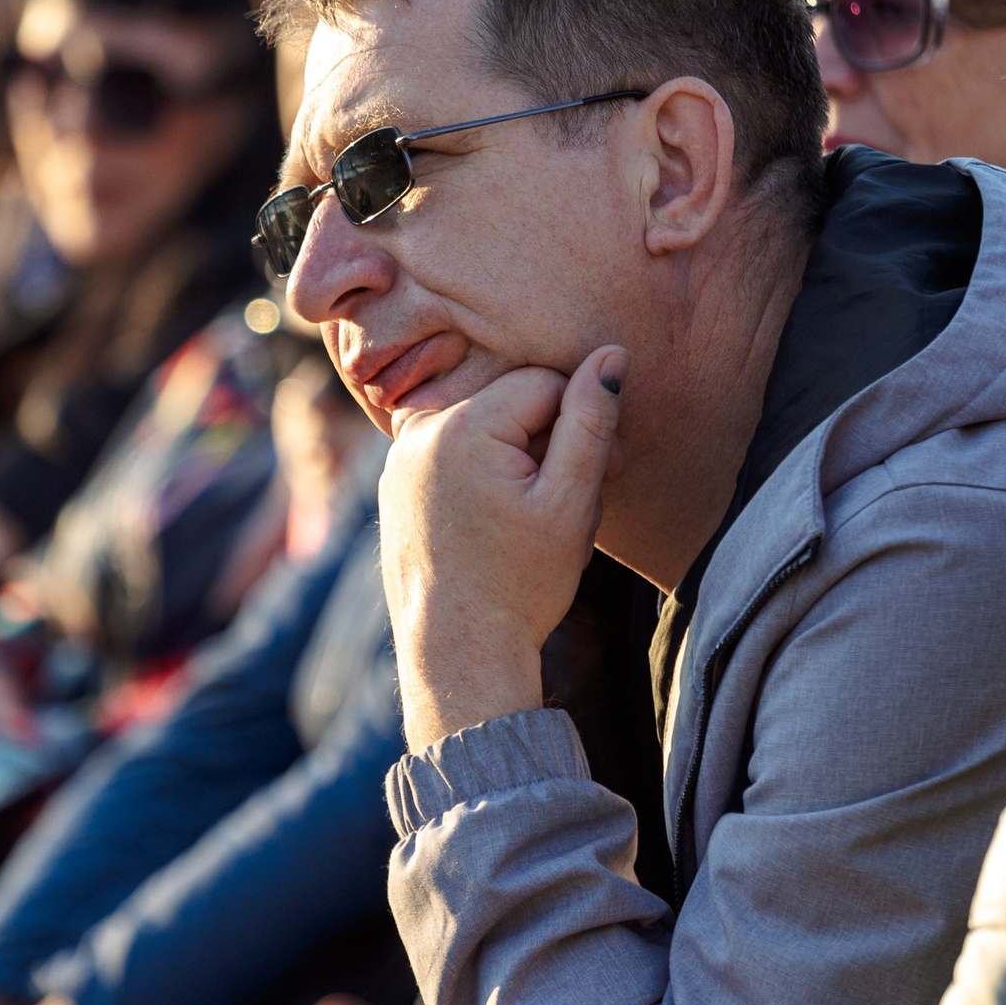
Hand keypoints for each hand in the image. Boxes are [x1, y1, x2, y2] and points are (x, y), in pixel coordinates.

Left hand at [379, 346, 624, 747]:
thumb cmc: (522, 583)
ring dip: (519, 451)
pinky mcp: (394, 480)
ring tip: (538, 509)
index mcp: (464, 426)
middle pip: (511, 399)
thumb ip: (592, 420)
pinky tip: (499, 517)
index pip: (546, 382)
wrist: (457, 650)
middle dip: (553, 435)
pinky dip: (483, 467)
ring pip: (483, 423)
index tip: (610, 470)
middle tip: (580, 494)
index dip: (586, 421)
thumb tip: (611, 354)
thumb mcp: (571, 500)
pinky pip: (452, 449)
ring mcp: (400, 455)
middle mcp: (421, 429)